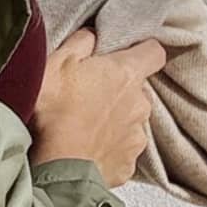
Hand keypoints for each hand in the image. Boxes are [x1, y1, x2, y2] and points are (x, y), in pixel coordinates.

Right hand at [28, 26, 166, 188]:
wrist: (53, 170)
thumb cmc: (52, 114)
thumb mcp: (55, 63)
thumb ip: (80, 43)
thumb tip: (91, 37)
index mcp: (126, 74)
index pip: (153, 52)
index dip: (141, 51)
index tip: (126, 54)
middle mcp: (140, 105)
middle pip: (138, 90)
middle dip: (118, 90)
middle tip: (87, 95)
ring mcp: (136, 137)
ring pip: (130, 122)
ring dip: (113, 122)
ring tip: (82, 127)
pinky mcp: (127, 165)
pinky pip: (121, 152)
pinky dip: (107, 150)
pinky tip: (84, 150)